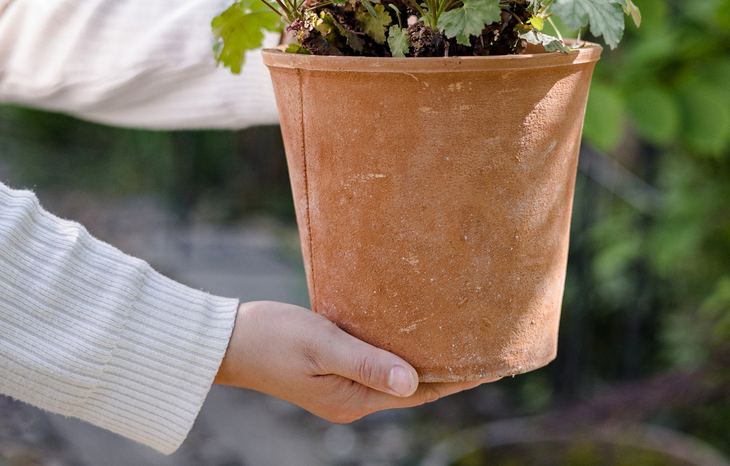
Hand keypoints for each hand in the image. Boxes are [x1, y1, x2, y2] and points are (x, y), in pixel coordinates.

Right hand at [214, 301, 491, 422]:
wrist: (231, 340)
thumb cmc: (273, 337)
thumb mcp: (321, 345)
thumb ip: (365, 363)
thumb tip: (413, 383)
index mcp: (353, 399)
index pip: (420, 393)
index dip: (457, 380)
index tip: (492, 364)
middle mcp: (353, 399)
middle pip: (414, 389)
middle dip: (449, 371)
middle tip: (486, 346)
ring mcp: (343, 387)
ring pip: (397, 376)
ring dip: (427, 361)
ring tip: (458, 339)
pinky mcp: (334, 371)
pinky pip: (379, 365)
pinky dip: (401, 353)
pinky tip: (411, 334)